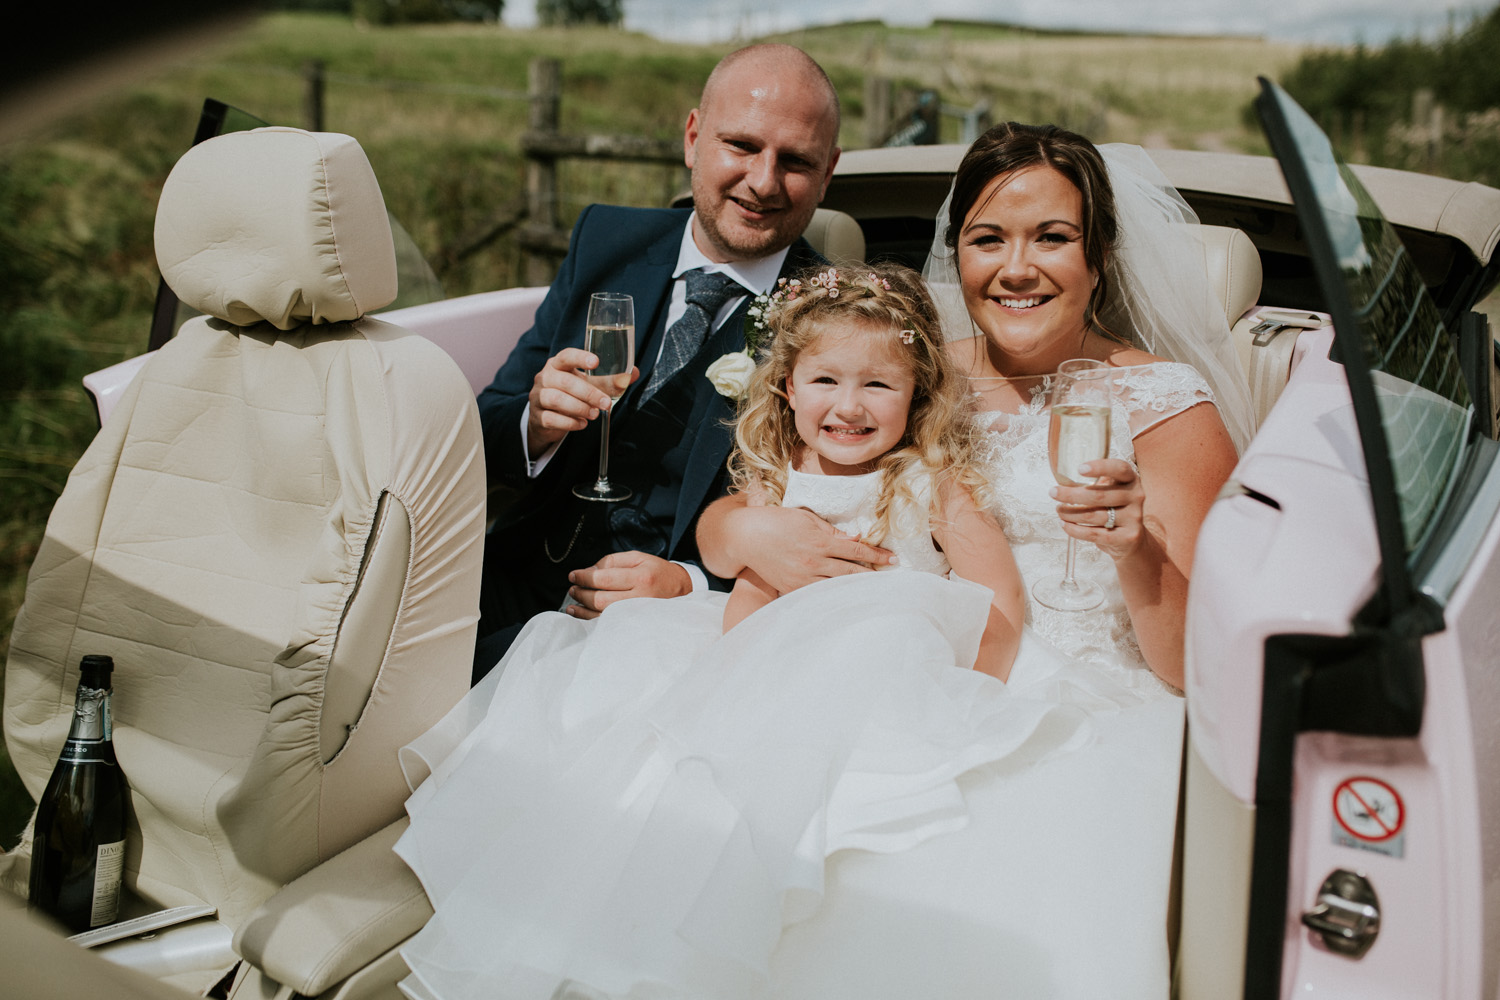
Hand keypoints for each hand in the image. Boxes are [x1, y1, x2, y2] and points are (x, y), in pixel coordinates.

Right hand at [526, 348, 639, 458]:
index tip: (595, 362)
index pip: (566, 356)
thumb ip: (609, 380)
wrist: (547, 418)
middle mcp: (545, 377)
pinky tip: (582, 424)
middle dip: (589, 393)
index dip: (580, 358)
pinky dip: (570, 423)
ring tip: (594, 414)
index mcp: (558, 364)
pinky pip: (552, 419)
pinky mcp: (537, 416)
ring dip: (580, 408)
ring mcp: (538, 396)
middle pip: (565, 382)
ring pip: (556, 399)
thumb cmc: (570, 394)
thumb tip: (632, 374)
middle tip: (606, 403)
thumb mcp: (588, 385)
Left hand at [565, 551, 691, 618]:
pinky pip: (607, 625)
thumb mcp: (639, 558)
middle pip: (601, 599)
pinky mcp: (635, 625)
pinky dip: (591, 620)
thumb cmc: (658, 573)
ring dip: (582, 609)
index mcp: (641, 577)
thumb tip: (589, 571)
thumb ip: (613, 561)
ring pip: (602, 615)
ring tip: (572, 603)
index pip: (604, 579)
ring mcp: (637, 615)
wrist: (682, 592)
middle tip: (572, 588)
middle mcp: (640, 598)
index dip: (584, 577)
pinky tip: (581, 615)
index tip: (573, 575)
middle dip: (581, 593)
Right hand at [736, 506, 894, 593]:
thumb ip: (832, 531)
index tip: (893, 559)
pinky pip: (817, 595)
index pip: (856, 551)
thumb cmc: (777, 521)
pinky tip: (845, 597)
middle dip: (873, 575)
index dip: (877, 555)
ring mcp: (802, 578)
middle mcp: (813, 562)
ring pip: (836, 587)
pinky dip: (833, 596)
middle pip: (851, 572)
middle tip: (891, 579)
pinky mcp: (791, 588)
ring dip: (856, 588)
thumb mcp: (806, 519)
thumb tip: (856, 539)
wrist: (745, 536)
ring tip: (873, 590)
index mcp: (819, 542)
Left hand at [1049, 458, 1146, 560]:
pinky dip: (1075, 530)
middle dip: (1071, 495)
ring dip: (1070, 513)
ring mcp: (1134, 518)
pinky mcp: (1128, 537)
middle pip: (1100, 495)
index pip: (1119, 468)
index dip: (1100, 467)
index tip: (1079, 469)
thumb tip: (1062, 481)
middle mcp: (1136, 496)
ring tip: (1059, 510)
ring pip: (1094, 516)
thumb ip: (1094, 484)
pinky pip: (1095, 534)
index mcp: (1131, 479)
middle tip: (1053, 492)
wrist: (1131, 539)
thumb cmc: (1113, 508)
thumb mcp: (1110, 491)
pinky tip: (1064, 525)